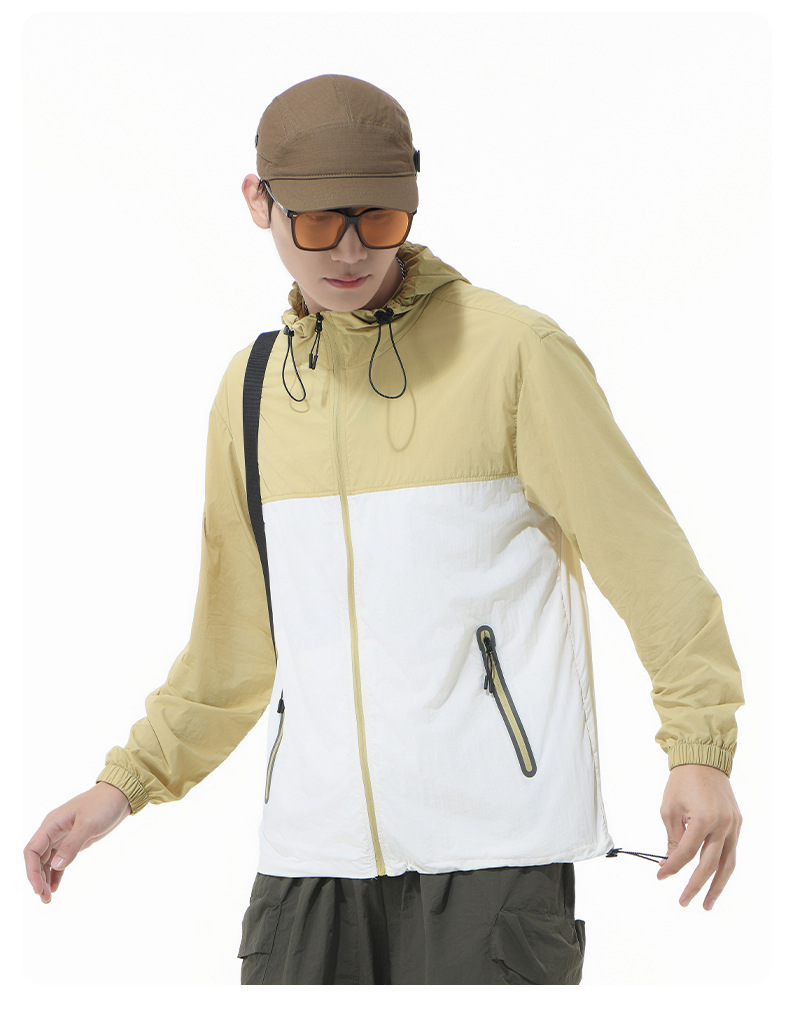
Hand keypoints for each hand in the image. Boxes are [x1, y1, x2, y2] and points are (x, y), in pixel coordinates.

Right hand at [24, 782, 131, 903]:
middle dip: (38, 879)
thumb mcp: (88, 824)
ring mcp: (63, 836)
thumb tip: (55, 865)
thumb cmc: (103, 804)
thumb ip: (72, 845)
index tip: (38, 888)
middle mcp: (54, 830)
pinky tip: (56, 887)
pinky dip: (56, 873)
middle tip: (44, 898)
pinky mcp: (74, 840)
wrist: (121, 795)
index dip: (31, 871)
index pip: (32, 850)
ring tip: (48, 898)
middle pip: (37, 858)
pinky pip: (59, 859)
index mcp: (52, 824)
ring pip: (47, 861)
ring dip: (45, 879)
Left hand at [657, 763, 741, 909]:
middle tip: (684, 901)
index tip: (660, 876)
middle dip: (695, 886)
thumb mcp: (669, 809)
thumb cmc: (682, 781)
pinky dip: (723, 867)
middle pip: (709, 865)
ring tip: (707, 903)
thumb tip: (671, 860)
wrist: (703, 760)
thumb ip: (673, 837)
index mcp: (703, 820)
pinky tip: (715, 879)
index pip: (686, 853)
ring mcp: (733, 826)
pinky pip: (731, 851)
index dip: (672, 867)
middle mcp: (722, 826)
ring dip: (717, 886)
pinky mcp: (737, 824)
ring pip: (727, 864)